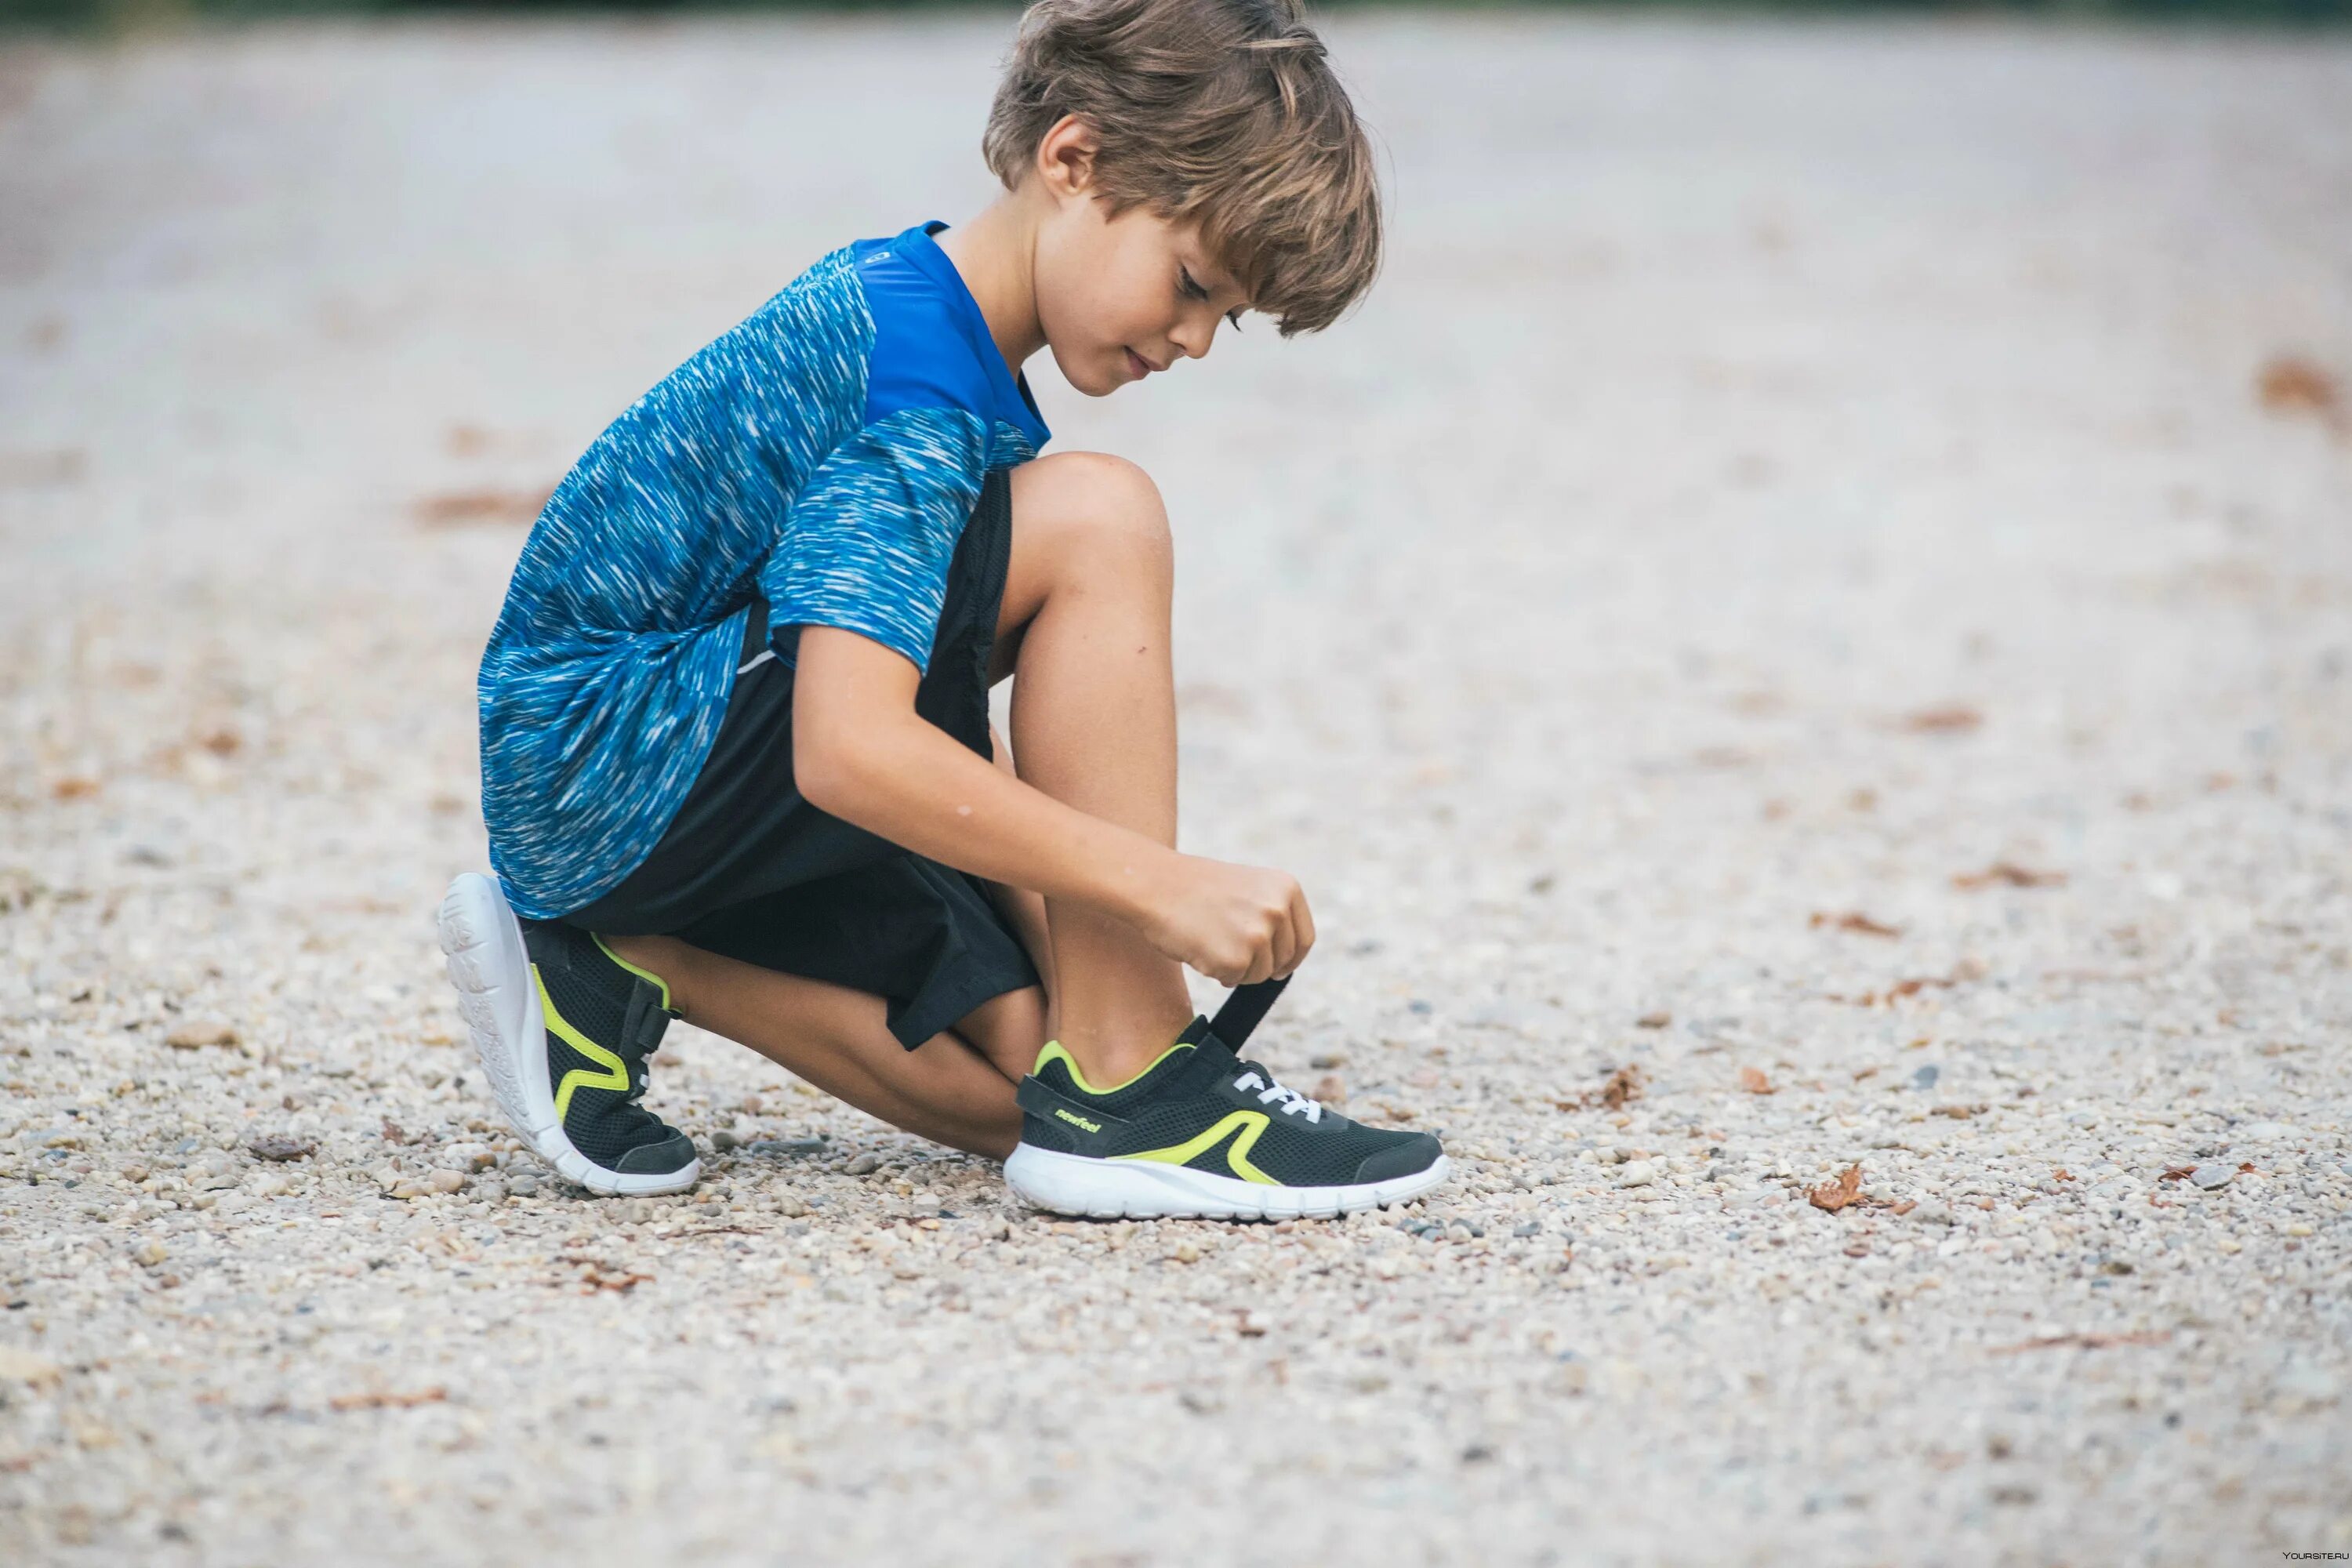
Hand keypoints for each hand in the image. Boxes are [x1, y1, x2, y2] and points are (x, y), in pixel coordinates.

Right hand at [1133, 853, 1316, 986]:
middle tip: (1229, 949)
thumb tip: (1284, 965)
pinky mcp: (1236, 959)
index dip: (1292, 958)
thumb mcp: (1249, 889)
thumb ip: (1272, 916)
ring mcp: (1259, 936)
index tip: (1280, 968)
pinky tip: (1201, 948)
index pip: (1304, 939)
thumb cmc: (1196, 888)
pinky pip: (1235, 980)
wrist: (1156, 884)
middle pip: (1284, 960)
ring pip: (1260, 974)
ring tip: (1211, 941)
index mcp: (1286, 889)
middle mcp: (1278, 911)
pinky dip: (1218, 973)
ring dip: (1238, 969)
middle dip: (1260, 964)